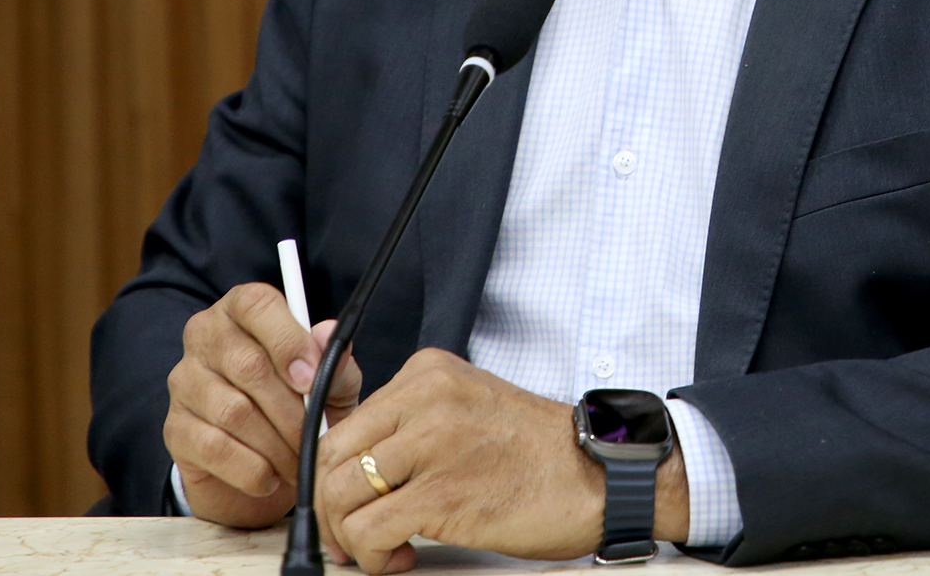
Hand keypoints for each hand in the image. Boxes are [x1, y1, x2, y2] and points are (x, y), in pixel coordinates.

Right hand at [163, 283, 361, 527]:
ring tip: (298, 460)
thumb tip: (328, 334)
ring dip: (275, 444)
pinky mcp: (175, 428)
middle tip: (314, 436)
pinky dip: (251, 468)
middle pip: (248, 365)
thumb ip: (334, 360)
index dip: (287, 340)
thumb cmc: (302, 409)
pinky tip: (269, 477)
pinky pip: (214, 447)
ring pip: (233, 411)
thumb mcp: (331, 384)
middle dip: (291, 408)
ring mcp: (185, 381)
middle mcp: (206, 336)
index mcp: (243, 310)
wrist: (269, 469)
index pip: (255, 305)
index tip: (311, 378)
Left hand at [311, 349, 688, 573]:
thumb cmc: (538, 452)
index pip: (346, 421)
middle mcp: (426, 398)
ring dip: (349, 536)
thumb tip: (357, 460)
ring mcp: (433, 443)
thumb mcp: (468, 406)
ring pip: (341, 494)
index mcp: (428, 372)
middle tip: (351, 534)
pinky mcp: (442, 495)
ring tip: (378, 548)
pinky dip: (371, 556)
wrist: (597, 476)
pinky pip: (369, 530)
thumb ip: (414, 420)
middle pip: (332, 456)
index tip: (347, 499)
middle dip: (331, 507)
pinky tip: (397, 557)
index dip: (336, 472)